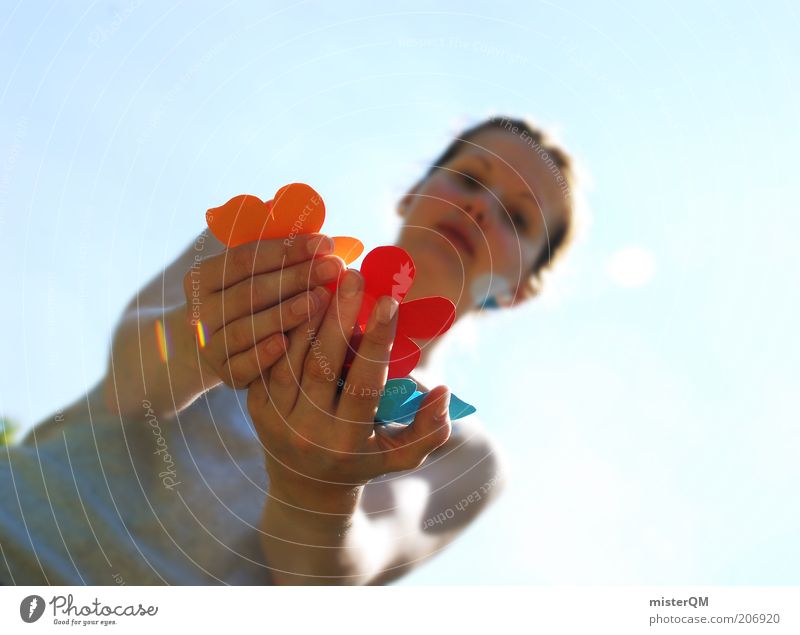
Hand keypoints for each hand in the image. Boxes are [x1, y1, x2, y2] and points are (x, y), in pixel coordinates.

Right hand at [182, 233, 344, 388]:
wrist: (218, 347)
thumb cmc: (247, 302)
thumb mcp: (252, 276)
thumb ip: (279, 260)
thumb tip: (323, 244)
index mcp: (203, 276)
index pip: (246, 258)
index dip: (287, 250)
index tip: (324, 244)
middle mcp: (201, 310)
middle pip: (251, 292)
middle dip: (295, 278)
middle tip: (332, 269)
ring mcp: (208, 344)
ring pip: (246, 328)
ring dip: (285, 314)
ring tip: (319, 300)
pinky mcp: (223, 373)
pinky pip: (243, 364)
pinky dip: (264, 354)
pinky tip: (287, 343)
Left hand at [246, 269, 452, 510]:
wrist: (305, 488)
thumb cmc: (363, 460)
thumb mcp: (400, 455)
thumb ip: (430, 429)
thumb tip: (442, 391)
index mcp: (346, 442)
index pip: (363, 386)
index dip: (377, 343)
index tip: (389, 302)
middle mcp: (306, 432)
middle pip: (321, 365)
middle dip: (338, 317)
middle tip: (353, 276)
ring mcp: (274, 418)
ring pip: (289, 357)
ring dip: (306, 315)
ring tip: (324, 278)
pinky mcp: (254, 404)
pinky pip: (268, 358)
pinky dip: (282, 326)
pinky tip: (298, 296)